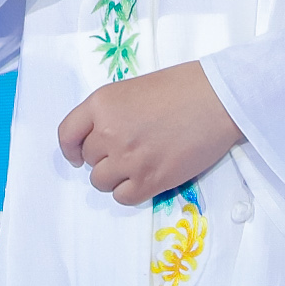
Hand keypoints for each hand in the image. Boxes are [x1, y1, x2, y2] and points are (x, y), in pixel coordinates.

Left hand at [57, 62, 243, 204]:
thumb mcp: (132, 90)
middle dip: (104, 157)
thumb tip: (99, 139)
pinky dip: (130, 191)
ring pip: (101, 182)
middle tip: (129, 149)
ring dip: (115, 176)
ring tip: (137, 164)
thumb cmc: (180, 88)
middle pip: (89, 159)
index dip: (71, 149)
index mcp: (101, 103)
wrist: (217, 99)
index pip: (66, 134)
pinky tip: (145, 178)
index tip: (78, 155)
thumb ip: (110, 113)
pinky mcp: (150, 180)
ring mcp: (128, 158)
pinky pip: (123, 197)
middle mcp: (108, 131)